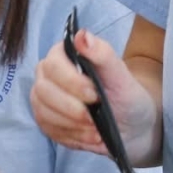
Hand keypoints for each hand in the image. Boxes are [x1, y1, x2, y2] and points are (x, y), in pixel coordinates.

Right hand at [31, 30, 154, 156]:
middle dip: (71, 108)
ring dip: (72, 125)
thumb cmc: (125, 95)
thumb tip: (82, 35)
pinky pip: (49, 131)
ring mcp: (43, 99)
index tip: (95, 95)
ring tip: (96, 129)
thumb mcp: (120, 75)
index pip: (53, 65)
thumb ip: (102, 53)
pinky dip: (72, 137)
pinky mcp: (46, 121)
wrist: (129, 124)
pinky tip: (90, 136)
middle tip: (95, 117)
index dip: (72, 82)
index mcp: (63, 55)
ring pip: (43, 113)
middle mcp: (47, 75)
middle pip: (43, 91)